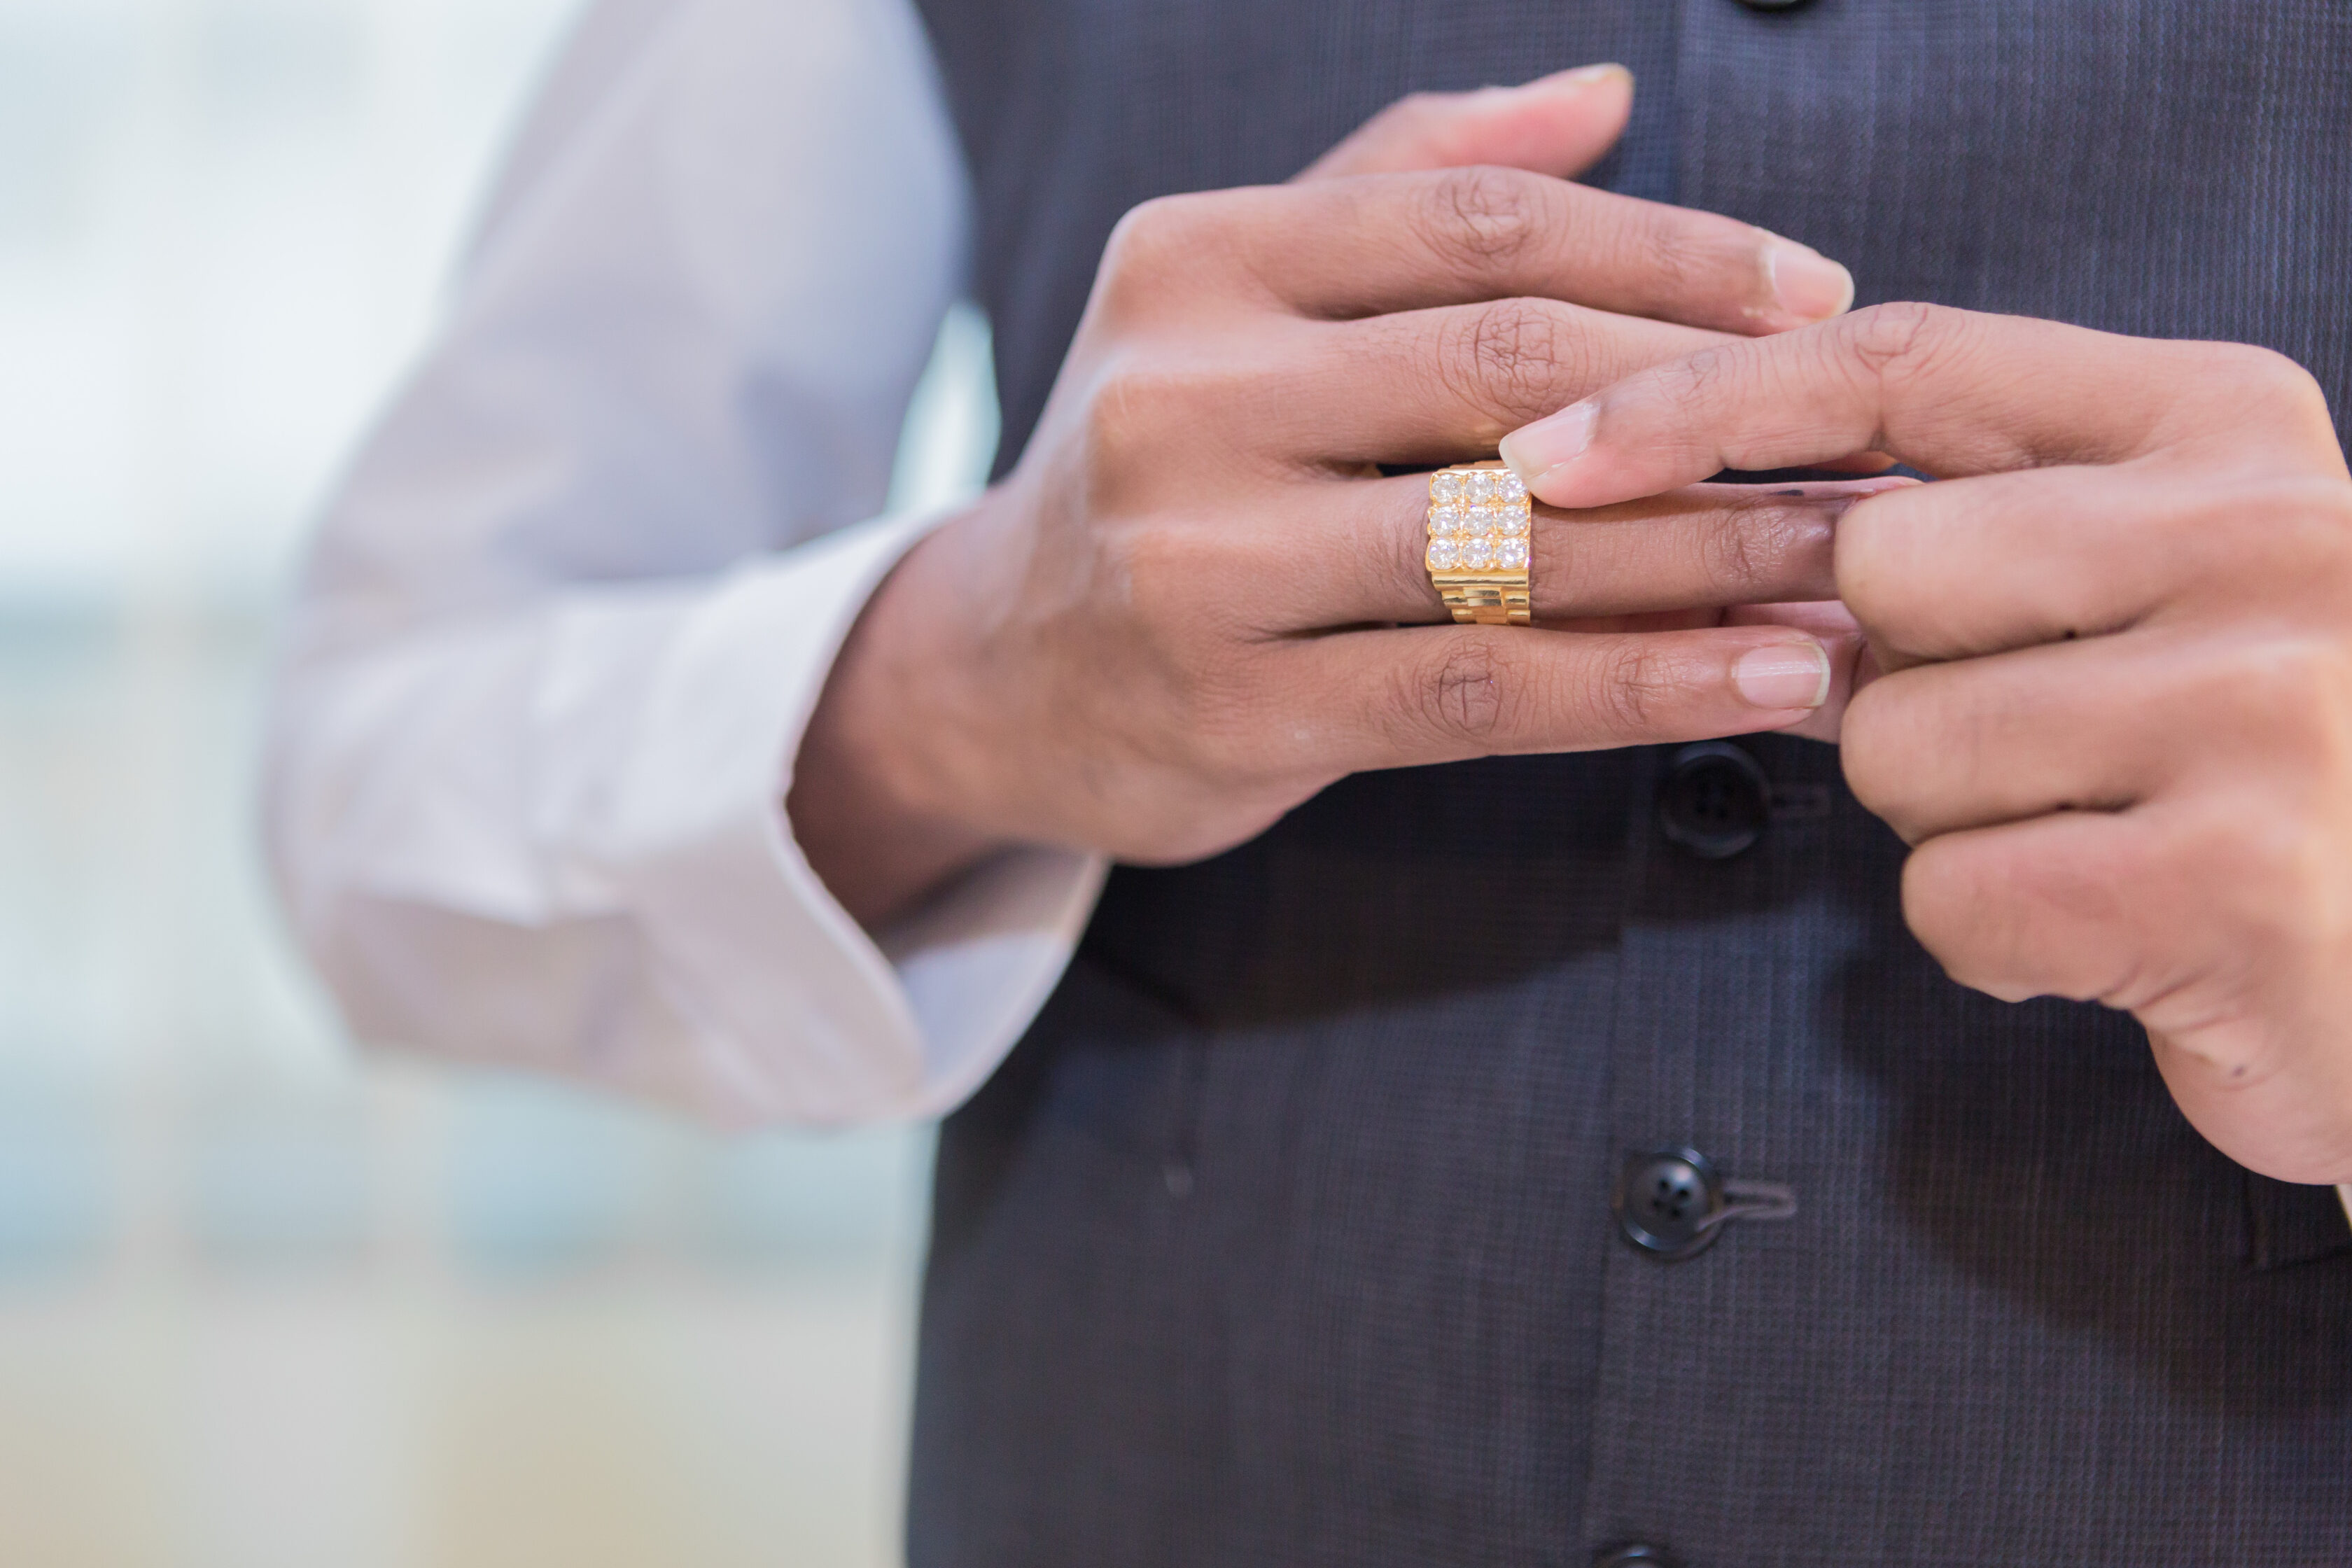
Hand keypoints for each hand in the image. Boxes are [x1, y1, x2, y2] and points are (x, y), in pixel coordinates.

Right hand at [792, 66, 1871, 926]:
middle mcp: (1184, 393)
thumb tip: (1601, 89)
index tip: (1817, 296)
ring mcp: (1197, 557)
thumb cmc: (1156, 467)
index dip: (1667, 250)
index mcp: (1197, 260)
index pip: (1473, 224)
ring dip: (1716, 550)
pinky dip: (1645, 685)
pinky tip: (1767, 683)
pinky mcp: (1231, 707)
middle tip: (1874, 437)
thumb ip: (1397, 182)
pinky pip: (1482, 692)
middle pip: (1507, 366)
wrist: (989, 670)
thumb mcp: (1230, 297)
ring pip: (1512, 538)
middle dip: (1715, 400)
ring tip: (1861, 566)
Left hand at [1503, 302, 2351, 1182]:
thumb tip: (1708, 515)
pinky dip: (1994, 938)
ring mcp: (2260, 704)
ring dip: (1949, 817)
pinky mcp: (2230, 881)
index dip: (1704, 400)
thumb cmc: (2247, 768)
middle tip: (2035, 739)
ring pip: (1894, 744)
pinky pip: (1950, 896)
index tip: (1550, 451)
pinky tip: (2115, 933)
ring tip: (2097, 832)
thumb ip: (1970, 527)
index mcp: (2226, 425)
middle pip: (1877, 566)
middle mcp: (2262, 534)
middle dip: (1892, 674)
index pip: (1904, 359)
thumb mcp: (2147, 586)